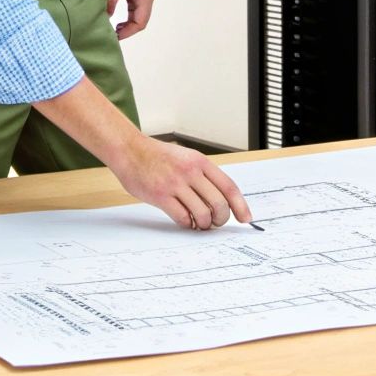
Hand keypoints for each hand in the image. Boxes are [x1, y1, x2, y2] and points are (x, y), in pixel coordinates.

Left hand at [104, 0, 155, 38]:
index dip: (127, 32)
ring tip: (111, 27)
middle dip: (127, 29)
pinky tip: (114, 14)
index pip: (139, 22)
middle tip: (110, 34)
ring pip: (138, 14)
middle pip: (140, 20)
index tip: (114, 37)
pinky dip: (126, 13)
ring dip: (126, 21)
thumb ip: (111, 0)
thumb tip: (107, 17)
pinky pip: (135, 6)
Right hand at [113, 134, 252, 230]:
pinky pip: (183, 217)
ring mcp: (175, 184)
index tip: (245, 217)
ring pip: (203, 213)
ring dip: (204, 224)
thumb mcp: (186, 157)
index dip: (240, 205)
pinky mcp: (161, 195)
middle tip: (216, 222)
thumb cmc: (158, 156)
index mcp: (200, 162)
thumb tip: (221, 199)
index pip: (229, 186)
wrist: (130, 151)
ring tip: (200, 223)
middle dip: (222, 219)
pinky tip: (186, 221)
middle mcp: (191, 172)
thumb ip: (203, 175)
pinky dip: (188, 224)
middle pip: (219, 203)